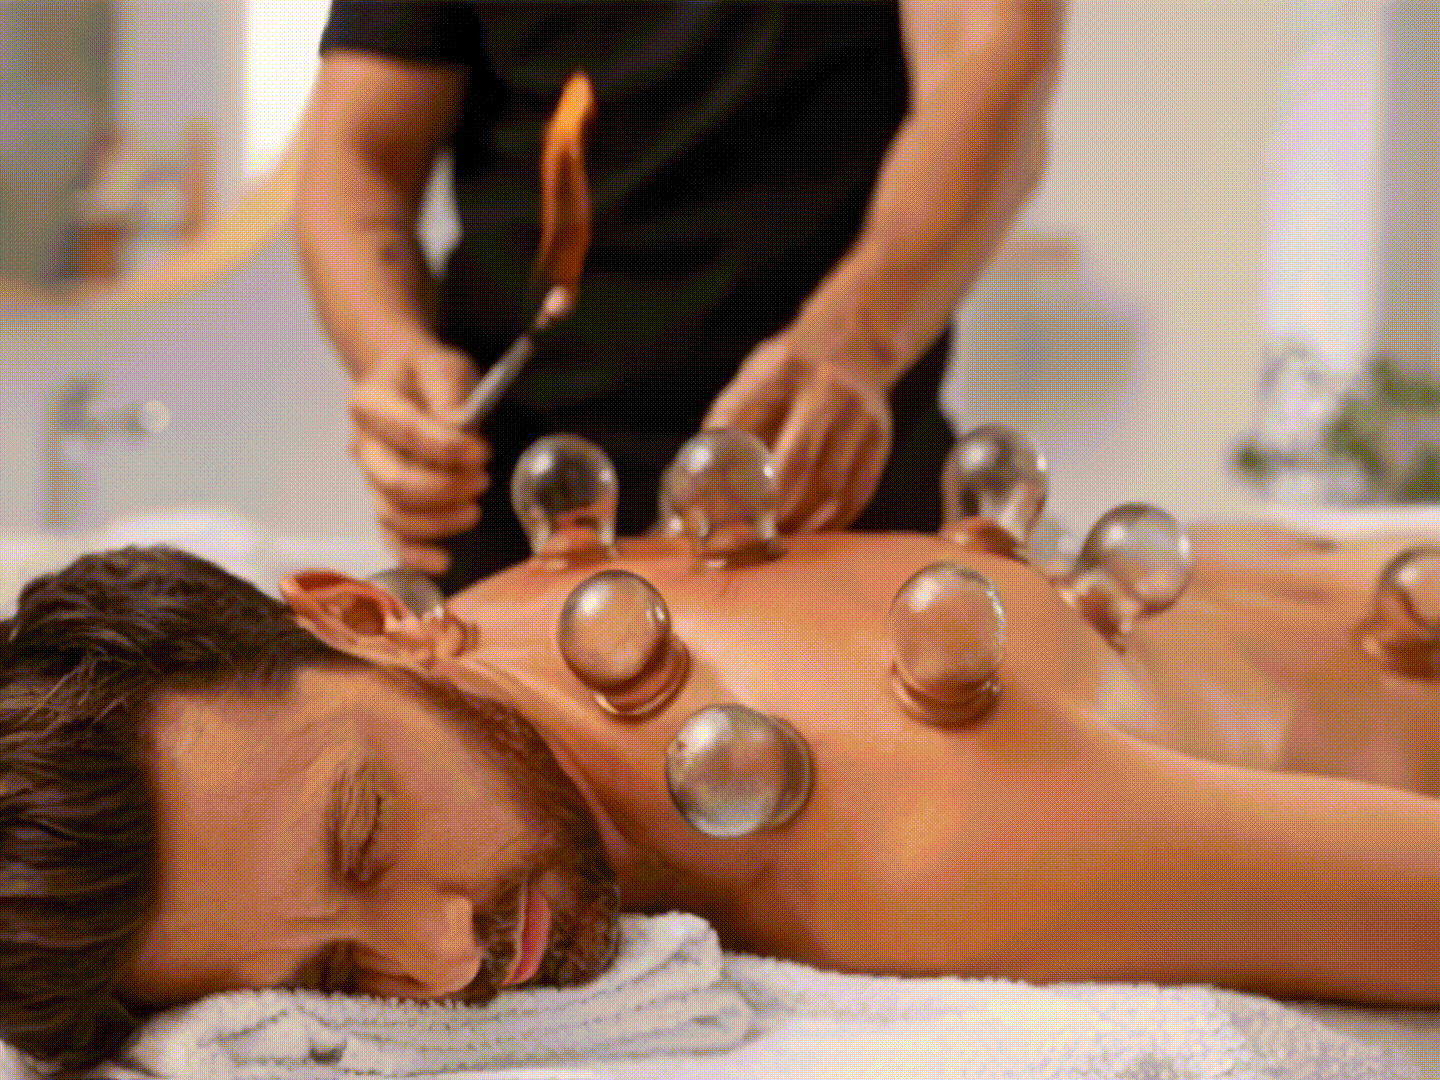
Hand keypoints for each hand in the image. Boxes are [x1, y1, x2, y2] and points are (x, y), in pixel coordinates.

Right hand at [349, 342, 490, 574]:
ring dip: (439, 521)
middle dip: (445, 489)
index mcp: (368, 405)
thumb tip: (459, 426)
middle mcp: (362, 446)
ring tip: (475, 509)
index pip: (406, 433)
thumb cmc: (425, 373)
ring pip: (395, 515)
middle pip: (396, 483)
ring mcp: (370, 479)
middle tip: (483, 480)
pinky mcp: (383, 503)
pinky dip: (414, 555)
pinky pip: (391, 537)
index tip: (481, 451)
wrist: (405, 382)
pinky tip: (443, 561)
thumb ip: (447, 388)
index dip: (446, 448)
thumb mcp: (441, 363)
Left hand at [704, 337, 892, 533]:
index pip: (767, 430)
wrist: (854, 343)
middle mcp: (835, 397)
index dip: (753, 480)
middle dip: (777, 509)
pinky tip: (810, 533)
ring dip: (804, 523)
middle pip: (806, 466)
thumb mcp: (753, 377)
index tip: (733, 511)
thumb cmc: (792, 366)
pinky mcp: (880, 447)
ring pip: (834, 488)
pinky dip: (831, 521)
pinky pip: (857, 495)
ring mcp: (865, 425)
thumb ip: (730, 419)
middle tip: (752, 538)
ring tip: (777, 542)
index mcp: (793, 372)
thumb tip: (700, 471)